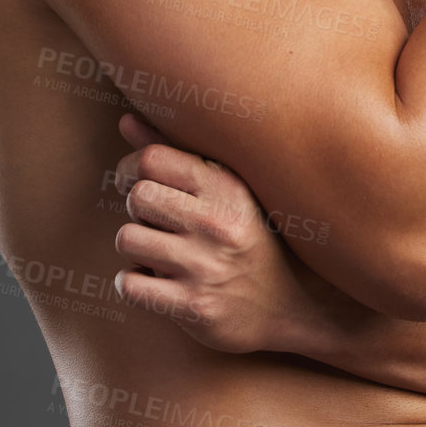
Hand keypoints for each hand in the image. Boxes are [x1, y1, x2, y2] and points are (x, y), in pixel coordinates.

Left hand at [110, 113, 313, 354]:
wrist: (299, 307)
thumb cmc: (256, 241)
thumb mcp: (229, 192)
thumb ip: (175, 154)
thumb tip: (126, 119)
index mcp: (229, 188)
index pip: (152, 160)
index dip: (131, 169)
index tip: (136, 182)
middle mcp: (218, 224)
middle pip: (137, 197)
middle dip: (139, 211)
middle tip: (158, 222)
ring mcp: (205, 267)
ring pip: (127, 239)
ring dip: (137, 248)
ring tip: (161, 253)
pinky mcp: (193, 307)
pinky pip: (130, 284)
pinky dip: (134, 284)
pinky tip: (157, 282)